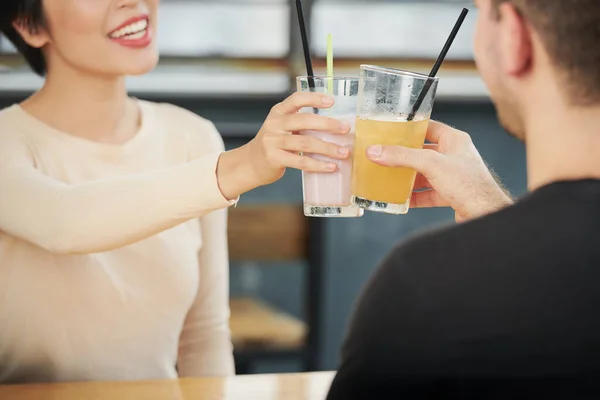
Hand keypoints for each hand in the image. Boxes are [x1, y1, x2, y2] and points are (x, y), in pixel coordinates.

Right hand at [247, 92, 350, 184]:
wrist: (250, 163)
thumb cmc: (274, 144)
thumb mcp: (282, 127)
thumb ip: (301, 124)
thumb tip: (335, 127)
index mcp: (278, 112)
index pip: (296, 99)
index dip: (314, 98)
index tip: (332, 101)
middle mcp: (274, 124)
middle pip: (304, 121)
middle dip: (328, 124)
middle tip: (345, 129)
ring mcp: (273, 142)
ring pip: (305, 143)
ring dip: (327, 148)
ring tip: (343, 153)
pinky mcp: (274, 158)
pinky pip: (300, 161)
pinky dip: (318, 164)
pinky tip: (330, 167)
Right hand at [366, 120, 512, 221]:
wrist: (486, 215)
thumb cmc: (471, 185)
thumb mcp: (431, 164)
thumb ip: (402, 157)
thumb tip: (377, 151)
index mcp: (455, 141)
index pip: (429, 127)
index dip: (410, 128)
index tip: (392, 131)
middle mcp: (454, 157)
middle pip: (423, 152)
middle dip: (404, 156)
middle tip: (385, 156)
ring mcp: (452, 176)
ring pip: (424, 174)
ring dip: (408, 178)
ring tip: (389, 178)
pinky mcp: (450, 194)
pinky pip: (427, 194)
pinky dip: (414, 197)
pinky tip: (401, 199)